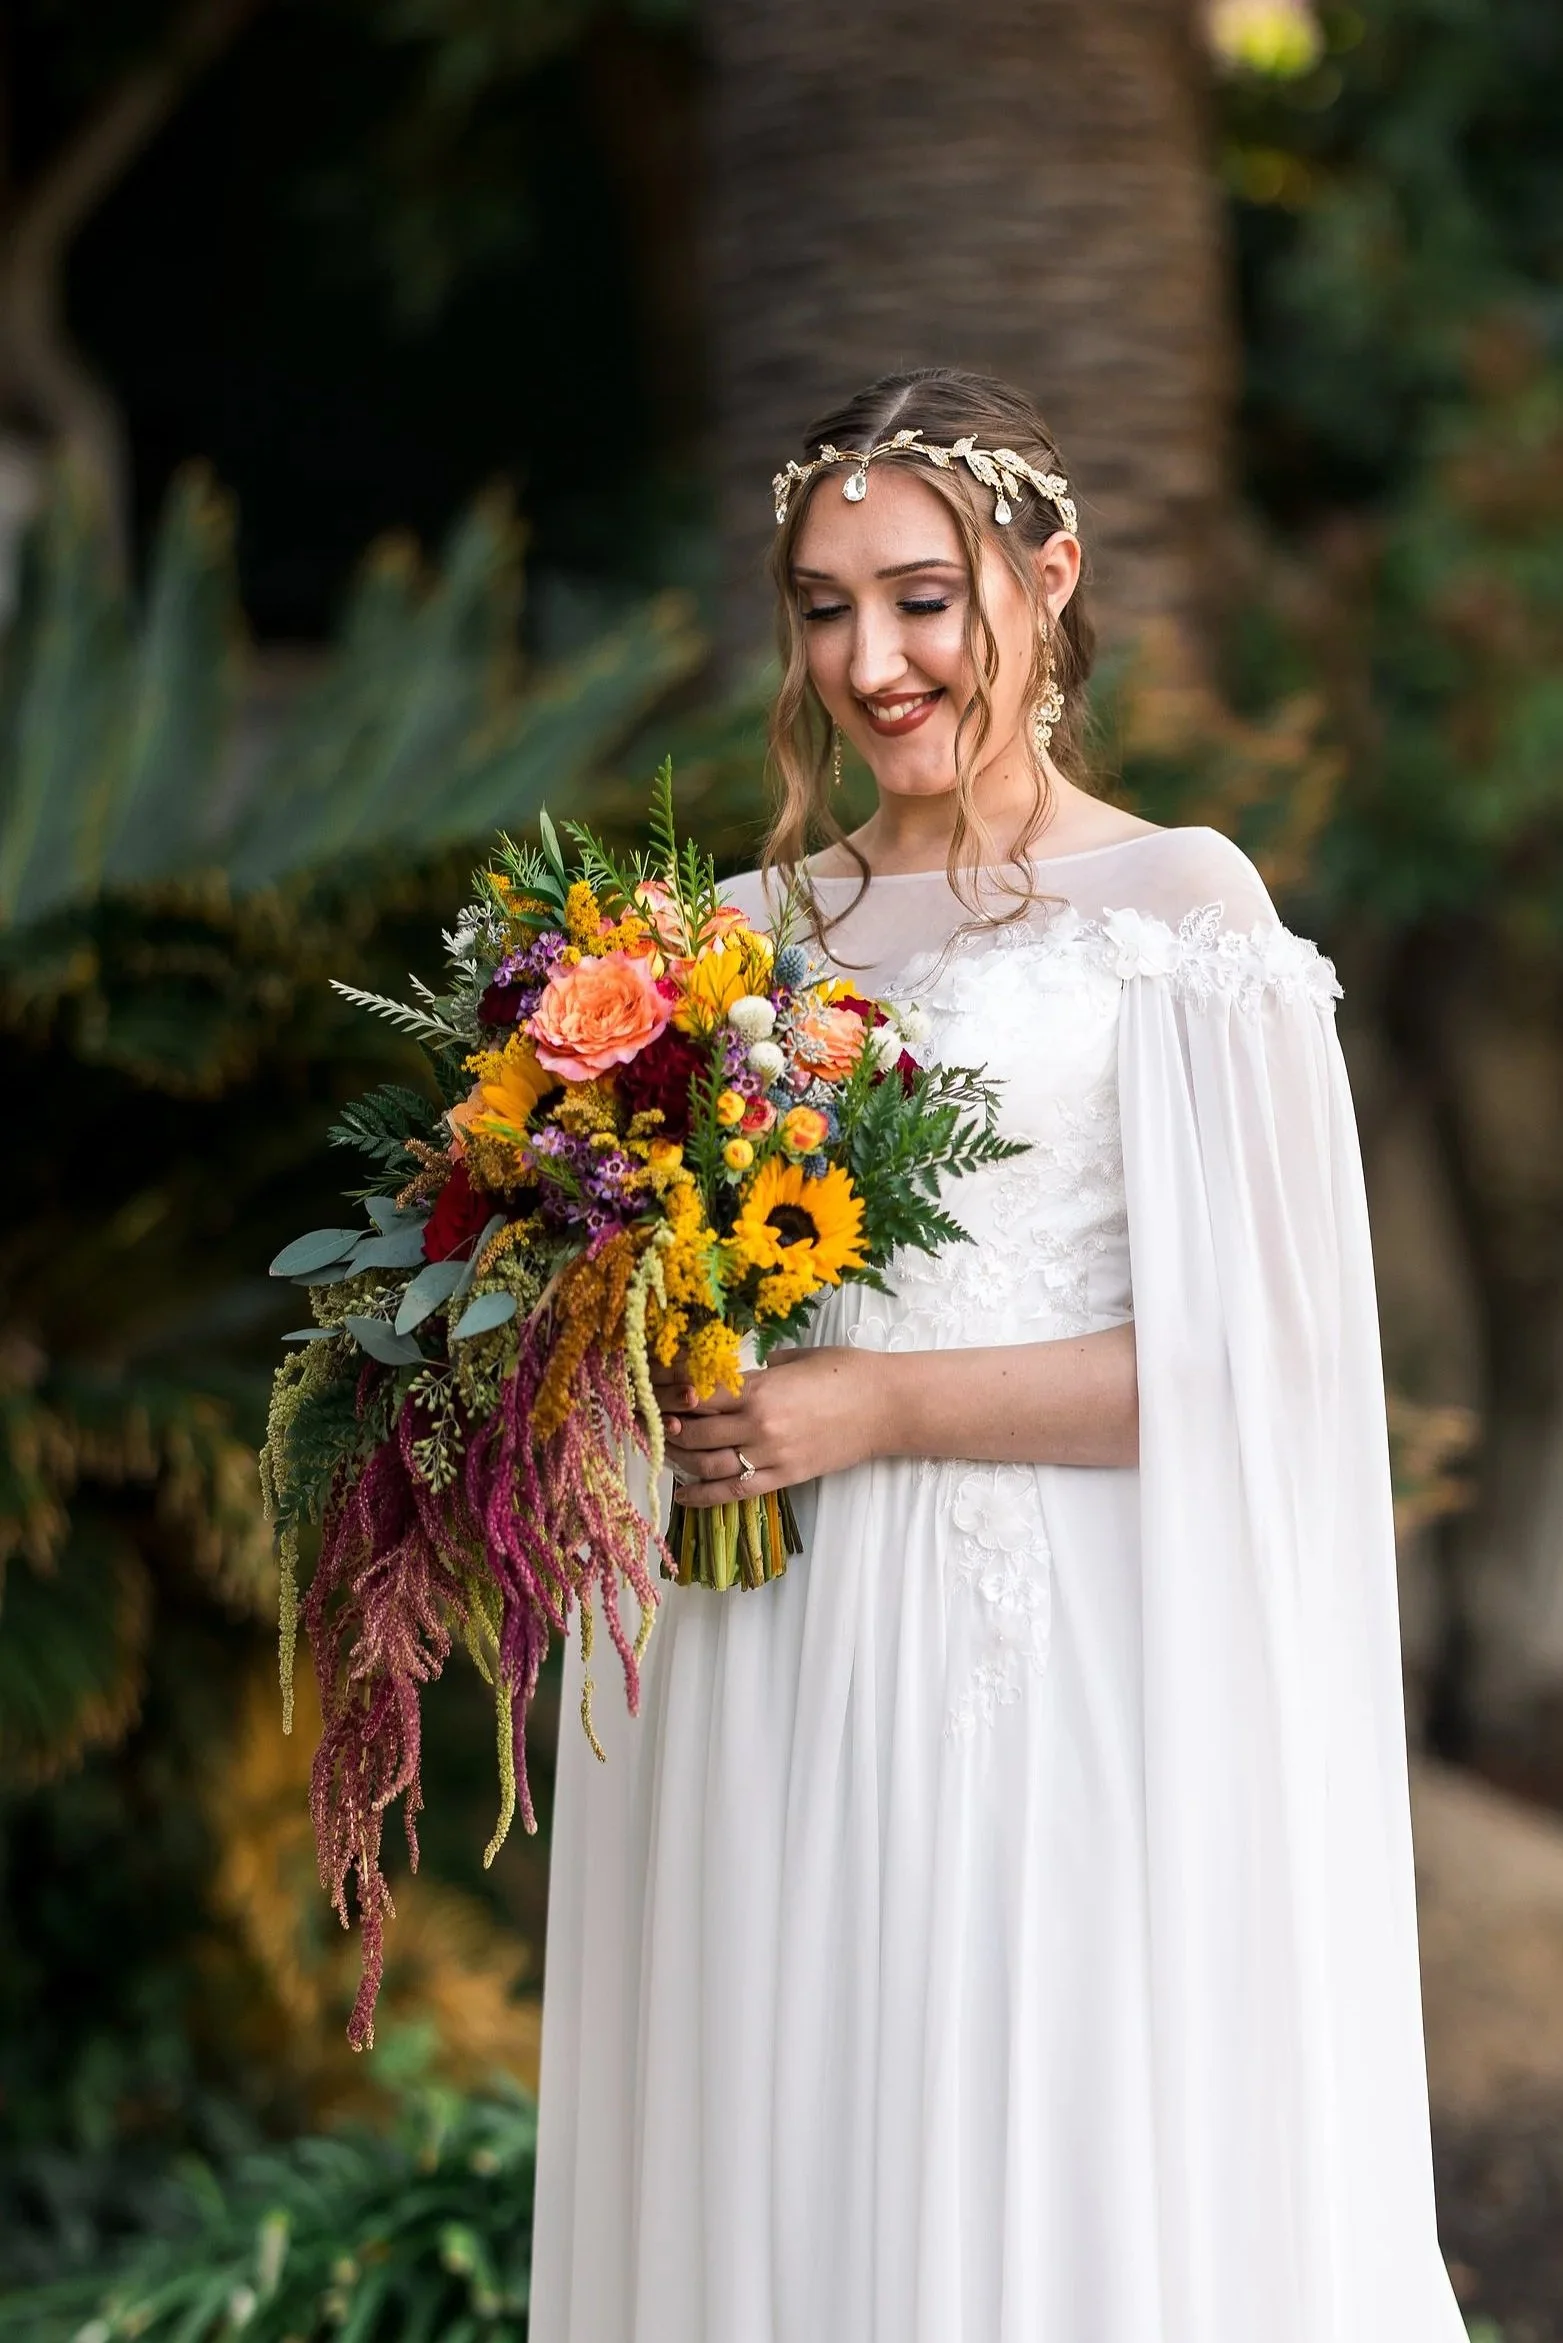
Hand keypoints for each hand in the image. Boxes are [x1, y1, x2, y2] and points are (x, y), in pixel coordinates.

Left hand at [655, 1345, 886, 1506]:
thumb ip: (762, 1366)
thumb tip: (739, 1370)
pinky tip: (682, 1493)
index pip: (696, 1393)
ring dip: (679, 1458)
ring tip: (662, 1450)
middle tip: (643, 1420)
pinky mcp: (785, 1477)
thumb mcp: (797, 1357)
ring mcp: (771, 1455)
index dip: (667, 1392)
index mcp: (759, 1388)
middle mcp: (758, 1425)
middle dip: (664, 1425)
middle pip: (695, 1430)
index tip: (647, 1389)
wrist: (887, 1406)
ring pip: (707, 1463)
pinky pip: (734, 1491)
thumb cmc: (847, 1371)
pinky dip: (703, 1495)